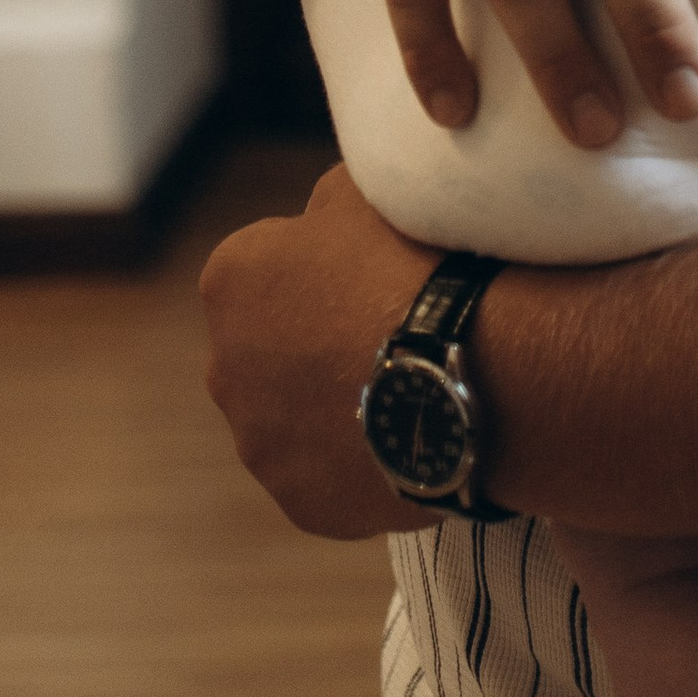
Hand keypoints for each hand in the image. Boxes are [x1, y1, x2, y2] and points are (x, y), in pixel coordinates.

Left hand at [201, 165, 444, 539]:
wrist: (473, 369)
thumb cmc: (420, 266)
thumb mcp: (365, 193)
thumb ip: (325, 207)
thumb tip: (323, 220)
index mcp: (231, 281)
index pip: (261, 268)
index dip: (317, 267)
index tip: (367, 272)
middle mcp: (224, 367)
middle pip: (266, 350)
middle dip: (309, 343)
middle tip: (384, 334)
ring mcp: (260, 444)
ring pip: (290, 420)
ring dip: (329, 406)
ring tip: (404, 389)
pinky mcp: (300, 502)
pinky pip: (326, 475)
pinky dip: (356, 462)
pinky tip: (409, 438)